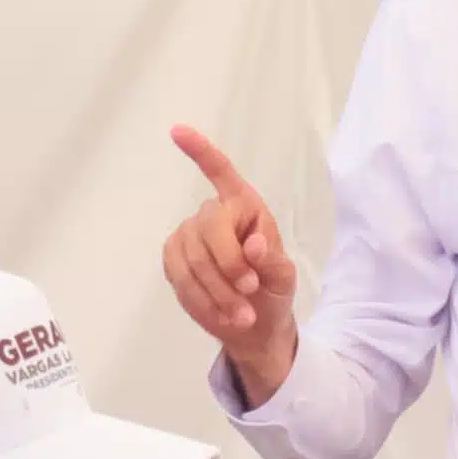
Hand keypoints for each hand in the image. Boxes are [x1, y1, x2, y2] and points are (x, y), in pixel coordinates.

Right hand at [160, 125, 298, 406]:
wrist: (252, 328)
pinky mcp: (173, 260)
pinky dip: (201, 300)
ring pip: (193, 257)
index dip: (201, 152)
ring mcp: (189, 236)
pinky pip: (180, 276)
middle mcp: (214, 215)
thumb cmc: (272, 293)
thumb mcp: (284, 278)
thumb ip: (272, 260)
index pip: (222, 174)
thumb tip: (254, 244)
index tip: (177, 131)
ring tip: (242, 315)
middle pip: (209, 225)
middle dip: (229, 263)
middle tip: (250, 291)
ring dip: (218, 291)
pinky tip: (220, 313)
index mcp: (246, 207)